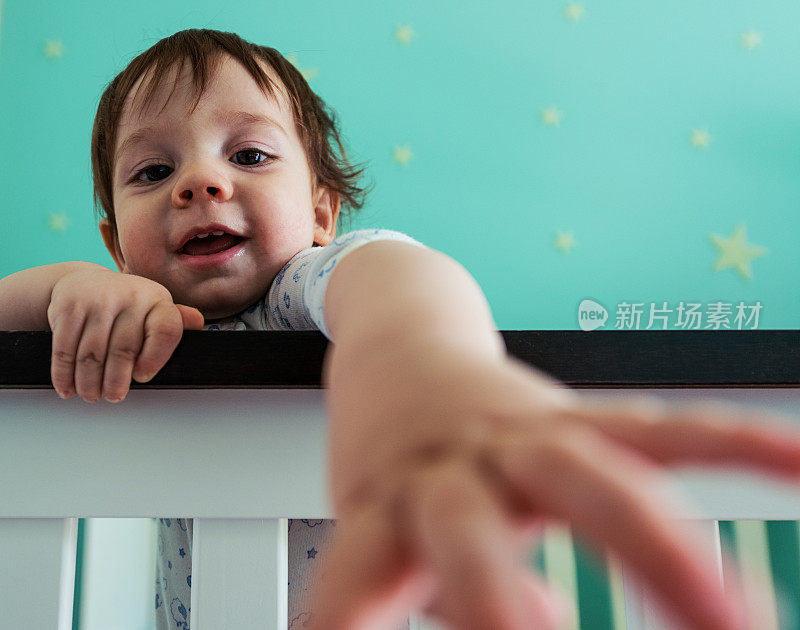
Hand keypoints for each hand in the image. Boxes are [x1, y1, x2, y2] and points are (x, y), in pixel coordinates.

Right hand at [47, 268, 202, 402]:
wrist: (83, 282)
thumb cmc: (126, 304)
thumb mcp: (153, 308)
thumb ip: (174, 321)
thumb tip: (198, 323)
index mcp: (157, 300)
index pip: (165, 330)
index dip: (156, 358)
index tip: (142, 377)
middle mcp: (130, 296)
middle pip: (124, 349)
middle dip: (116, 381)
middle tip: (113, 397)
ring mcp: (98, 300)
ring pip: (92, 352)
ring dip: (89, 382)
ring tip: (91, 395)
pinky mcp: (69, 307)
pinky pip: (65, 347)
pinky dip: (64, 373)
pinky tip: (68, 387)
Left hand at [309, 340, 799, 629]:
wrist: (394, 350)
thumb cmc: (389, 459)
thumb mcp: (379, 527)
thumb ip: (442, 590)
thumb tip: (533, 618)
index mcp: (379, 508)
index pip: (353, 586)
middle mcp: (447, 470)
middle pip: (470, 531)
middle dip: (500, 606)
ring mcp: (514, 437)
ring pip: (588, 477)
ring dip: (659, 547)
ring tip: (735, 613)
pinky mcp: (570, 414)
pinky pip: (655, 426)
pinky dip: (727, 443)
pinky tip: (792, 463)